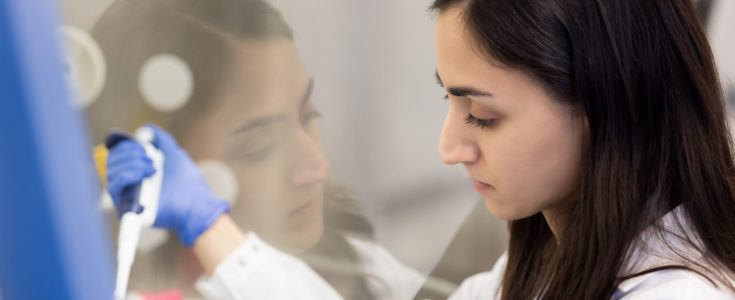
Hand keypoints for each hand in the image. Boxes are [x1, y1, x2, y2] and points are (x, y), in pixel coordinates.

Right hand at [106, 124, 229, 245]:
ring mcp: (126, 196)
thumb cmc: (187, 181)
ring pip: (111, 172)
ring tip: (152, 168)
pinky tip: (144, 175)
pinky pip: (113, 187)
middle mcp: (128, 184)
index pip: (117, 154)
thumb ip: (161, 140)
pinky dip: (127, 176)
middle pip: (111, 161)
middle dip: (130, 153)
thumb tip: (147, 129)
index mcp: (136, 171)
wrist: (195, 202)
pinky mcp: (126, 209)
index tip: (145, 147)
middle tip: (150, 158)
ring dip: (132, 164)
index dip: (126, 146)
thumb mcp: (174, 154)